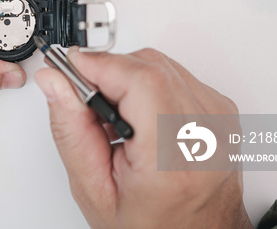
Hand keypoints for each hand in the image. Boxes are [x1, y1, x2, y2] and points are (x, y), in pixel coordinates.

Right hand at [34, 48, 252, 228]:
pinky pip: (176, 74)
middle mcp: (206, 136)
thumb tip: (54, 81)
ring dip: (127, 79)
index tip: (70, 66)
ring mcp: (219, 121)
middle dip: (107, 73)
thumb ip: (71, 130)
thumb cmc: (150, 226)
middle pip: (148, 67)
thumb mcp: (94, 189)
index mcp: (173, 161)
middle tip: (88, 103)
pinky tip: (139, 116)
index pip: (142, 82)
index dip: (100, 64)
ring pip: (160, 64)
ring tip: (117, 119)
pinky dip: (148, 85)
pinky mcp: (222, 111)